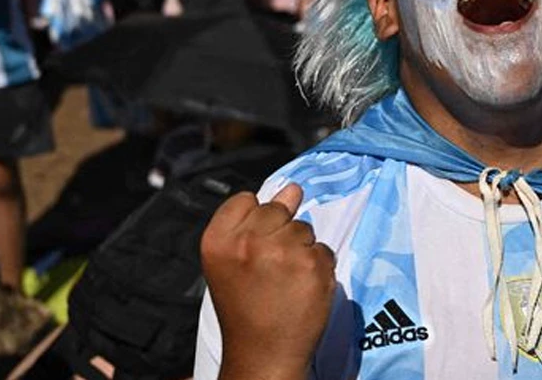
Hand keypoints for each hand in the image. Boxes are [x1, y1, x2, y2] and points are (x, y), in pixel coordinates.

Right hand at [201, 184, 335, 379]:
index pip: (245, 199)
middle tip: (270, 268)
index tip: (254, 243)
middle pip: (277, 208)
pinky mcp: (313, 263)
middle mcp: (247, 241)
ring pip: (304, 228)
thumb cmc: (246, 309)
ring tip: (285, 280)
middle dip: (279, 232)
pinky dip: (318, 266)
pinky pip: (323, 249)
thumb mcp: (232, 263)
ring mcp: (282, 251)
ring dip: (301, 249)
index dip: (255, 219)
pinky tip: (302, 288)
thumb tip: (292, 188)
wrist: (264, 353)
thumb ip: (253, 224)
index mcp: (218, 240)